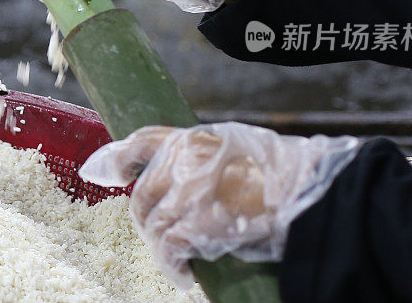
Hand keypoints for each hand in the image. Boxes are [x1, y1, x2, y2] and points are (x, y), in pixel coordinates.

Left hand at [79, 122, 358, 287]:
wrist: (305, 193)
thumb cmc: (280, 172)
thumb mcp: (237, 148)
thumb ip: (204, 158)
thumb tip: (182, 180)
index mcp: (191, 138)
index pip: (142, 141)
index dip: (118, 157)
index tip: (106, 172)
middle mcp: (181, 162)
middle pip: (142, 196)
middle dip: (147, 220)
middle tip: (163, 236)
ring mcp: (185, 192)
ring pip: (153, 225)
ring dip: (163, 247)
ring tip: (178, 261)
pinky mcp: (193, 223)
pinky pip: (169, 248)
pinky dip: (173, 264)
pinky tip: (184, 272)